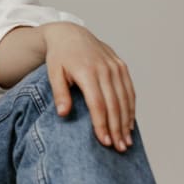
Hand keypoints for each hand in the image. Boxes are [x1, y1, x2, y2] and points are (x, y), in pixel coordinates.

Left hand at [41, 22, 135, 152]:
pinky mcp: (121, 66)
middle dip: (117, 128)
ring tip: (126, 142)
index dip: (102, 124)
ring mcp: (115, 67)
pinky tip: (130, 124)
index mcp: (87, 71)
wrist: (71, 34)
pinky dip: (131, 108)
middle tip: (119, 148)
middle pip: (114, 104)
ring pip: (125, 99)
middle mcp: (104, 69)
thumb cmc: (59, 57)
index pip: (97, 104)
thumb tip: (63, 114)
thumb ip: (59, 93)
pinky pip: (129, 90)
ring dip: (126, 122)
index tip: (104, 142)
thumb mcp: (53, 73)